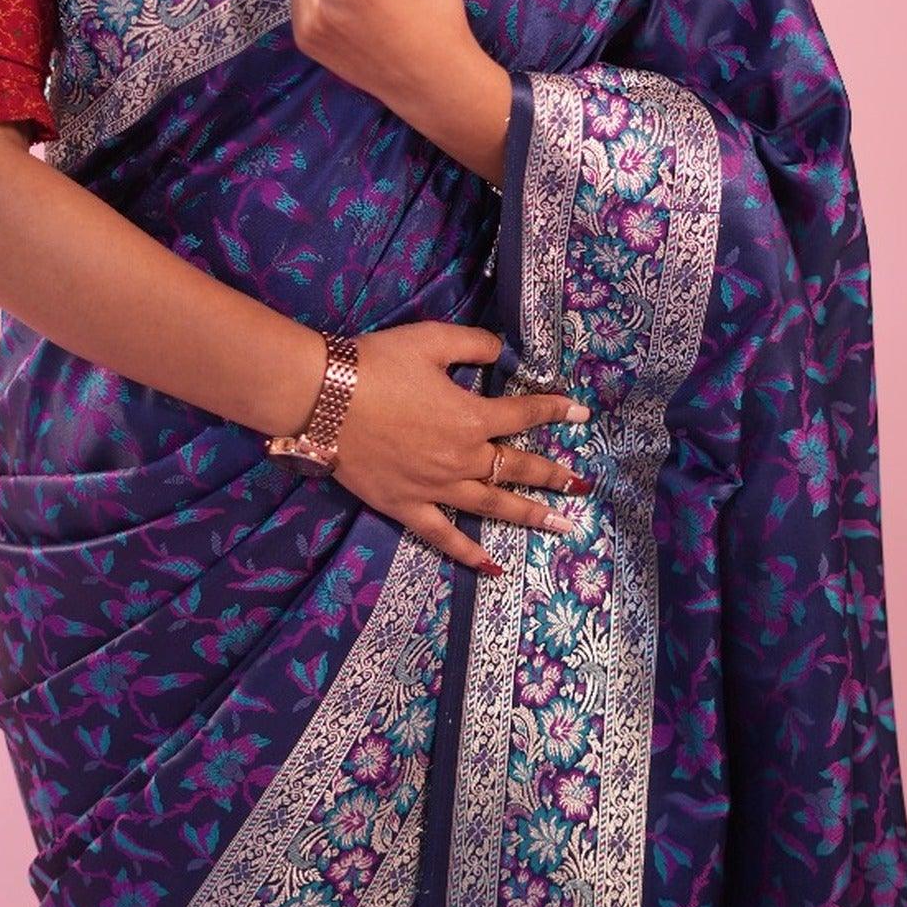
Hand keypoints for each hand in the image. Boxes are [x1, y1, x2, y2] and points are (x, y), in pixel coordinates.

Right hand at [332, 320, 593, 576]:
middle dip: (553, 476)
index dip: (556, 411)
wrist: (324, 398)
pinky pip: (444, 536)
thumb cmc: (377, 364)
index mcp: (471, 417)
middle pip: (518, 468)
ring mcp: (436, 489)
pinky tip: (492, 567)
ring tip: (562, 526)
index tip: (581, 413)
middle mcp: (462, 459)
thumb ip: (474, 345)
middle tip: (582, 486)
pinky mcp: (406, 506)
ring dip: (531, 515)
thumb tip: (502, 353)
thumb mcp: (431, 339)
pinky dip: (469, 553)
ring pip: (493, 506)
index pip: (525, 416)